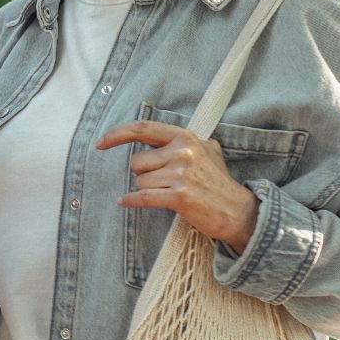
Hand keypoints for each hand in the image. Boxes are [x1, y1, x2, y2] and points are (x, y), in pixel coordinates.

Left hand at [95, 120, 259, 251]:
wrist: (238, 211)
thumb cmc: (218, 182)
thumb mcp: (207, 150)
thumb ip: (182, 141)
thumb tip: (153, 136)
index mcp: (185, 137)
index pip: (143, 128)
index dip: (117, 134)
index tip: (101, 143)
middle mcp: (183, 152)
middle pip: (136, 162)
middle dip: (144, 175)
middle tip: (164, 183)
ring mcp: (181, 174)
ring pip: (139, 181)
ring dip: (148, 190)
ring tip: (169, 194)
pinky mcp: (179, 196)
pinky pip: (142, 197)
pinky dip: (131, 201)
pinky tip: (125, 202)